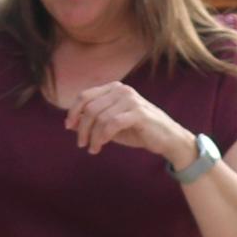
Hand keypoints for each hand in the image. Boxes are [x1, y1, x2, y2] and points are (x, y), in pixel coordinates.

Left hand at [67, 81, 194, 168]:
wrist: (167, 138)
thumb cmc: (139, 131)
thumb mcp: (112, 125)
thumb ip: (94, 121)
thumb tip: (71, 124)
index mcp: (114, 88)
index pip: (85, 96)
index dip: (73, 111)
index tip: (69, 127)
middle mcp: (122, 90)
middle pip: (90, 107)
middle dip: (82, 128)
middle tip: (81, 144)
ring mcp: (131, 100)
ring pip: (99, 117)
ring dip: (92, 136)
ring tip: (93, 148)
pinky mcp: (138, 113)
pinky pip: (111, 124)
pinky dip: (102, 137)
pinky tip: (101, 146)